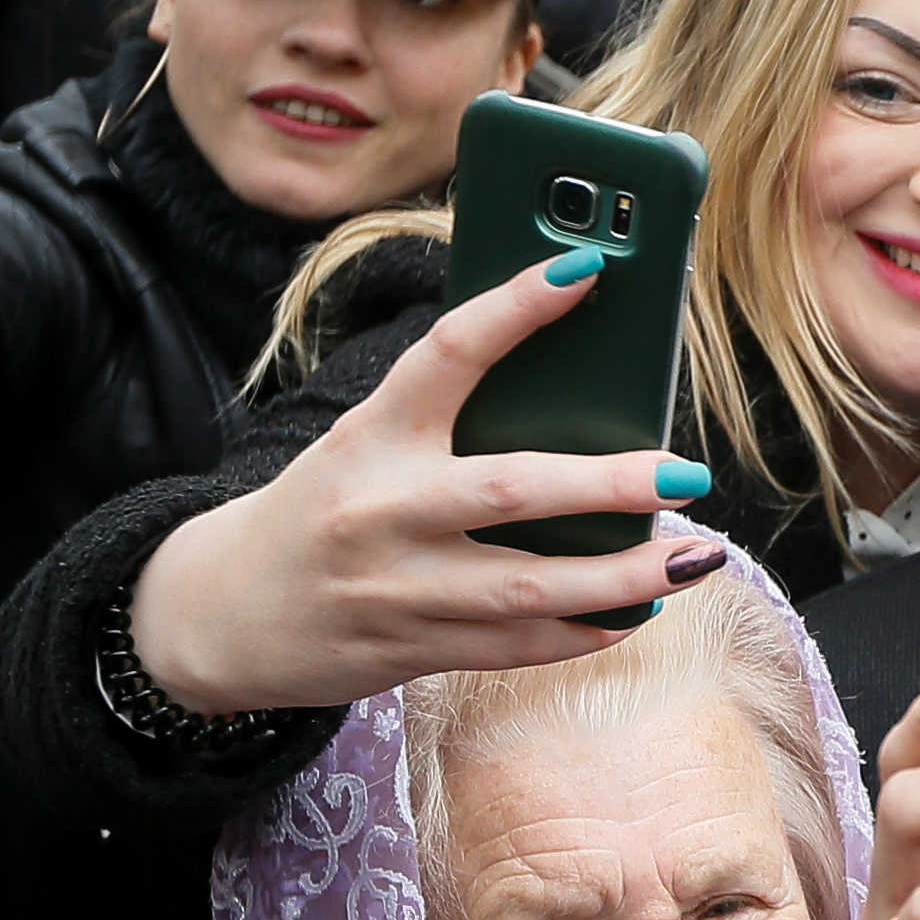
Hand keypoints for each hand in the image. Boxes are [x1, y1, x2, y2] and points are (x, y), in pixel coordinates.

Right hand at [129, 254, 721, 714]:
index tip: (586, 269)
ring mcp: (397, 588)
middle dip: (609, 484)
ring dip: (625, 578)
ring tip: (696, 558)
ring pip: (529, 589)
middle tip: (686, 472)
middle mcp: (381, 510)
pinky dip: (585, 629)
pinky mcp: (412, 650)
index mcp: (370, 435)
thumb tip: (579, 388)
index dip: (515, 306)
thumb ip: (448, 420)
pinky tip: (638, 610)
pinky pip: (517, 645)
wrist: (223, 612)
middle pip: (511, 490)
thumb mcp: (366, 446)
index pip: (446, 352)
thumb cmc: (326, 508)